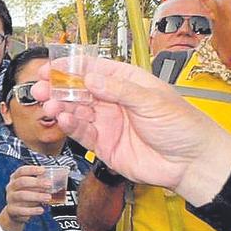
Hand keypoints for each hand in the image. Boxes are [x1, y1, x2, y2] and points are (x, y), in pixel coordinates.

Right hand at [1, 165, 51, 224]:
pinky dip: (33, 210)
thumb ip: (41, 183)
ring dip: (36, 196)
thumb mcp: (32, 187)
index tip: (43, 170)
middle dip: (36, 182)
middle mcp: (11, 187)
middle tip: (49, 184)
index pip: (21, 171)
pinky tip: (41, 209)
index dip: (32, 170)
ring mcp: (10, 199)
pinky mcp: (12, 210)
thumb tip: (58, 178)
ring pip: (21, 195)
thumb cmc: (26, 196)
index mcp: (15, 178)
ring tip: (48, 197)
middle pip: (21, 182)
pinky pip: (21, 210)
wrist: (15, 212)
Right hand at [32, 59, 230, 203]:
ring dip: (61, 107)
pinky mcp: (104, 145)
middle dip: (57, 88)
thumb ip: (118, 89)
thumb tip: (90, 78)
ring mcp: (107, 123)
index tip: (50, 67)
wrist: (191, 163)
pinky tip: (64, 120)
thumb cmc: (182, 126)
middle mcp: (114, 101)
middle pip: (79, 90)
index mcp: (127, 83)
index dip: (71, 67)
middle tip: (39, 88)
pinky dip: (71, 126)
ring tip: (49, 105)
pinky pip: (82, 133)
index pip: (94, 69)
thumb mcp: (152, 100)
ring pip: (76, 111)